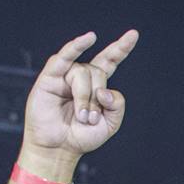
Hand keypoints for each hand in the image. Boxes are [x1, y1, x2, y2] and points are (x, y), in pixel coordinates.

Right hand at [20, 30, 139, 159]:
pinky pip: (63, 57)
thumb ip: (117, 105)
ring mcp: (65, 75)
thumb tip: (103, 89)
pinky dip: (75, 46)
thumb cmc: (82, 136)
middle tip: (91, 119)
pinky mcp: (49, 77)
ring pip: (83, 72)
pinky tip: (88, 38)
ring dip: (84, 98)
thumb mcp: (110, 124)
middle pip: (98, 71)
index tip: (134, 34)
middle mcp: (81, 76)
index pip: (110, 60)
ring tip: (81, 116)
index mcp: (97, 84)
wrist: (59, 148)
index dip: (121, 48)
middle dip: (97, 98)